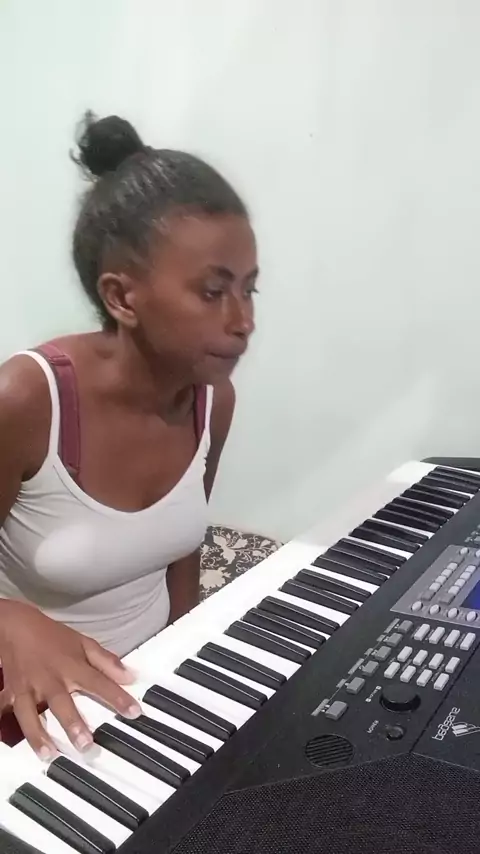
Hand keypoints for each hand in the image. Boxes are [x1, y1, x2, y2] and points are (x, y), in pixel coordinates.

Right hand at [0, 601, 140, 757]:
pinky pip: (5, 708)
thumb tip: (130, 676)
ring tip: (48, 754)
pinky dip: (2, 720)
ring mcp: (28, 687)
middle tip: (85, 745)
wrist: (16, 626)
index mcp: (72, 666)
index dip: (118, 697)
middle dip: (73, 723)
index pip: (99, 682)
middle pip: (62, 702)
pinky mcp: (11, 692)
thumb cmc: (53, 637)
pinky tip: (5, 741)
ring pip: (30, 713)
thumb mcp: (83, 642)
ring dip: (38, 734)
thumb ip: (106, 661)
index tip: (134, 712)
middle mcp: (50, 679)